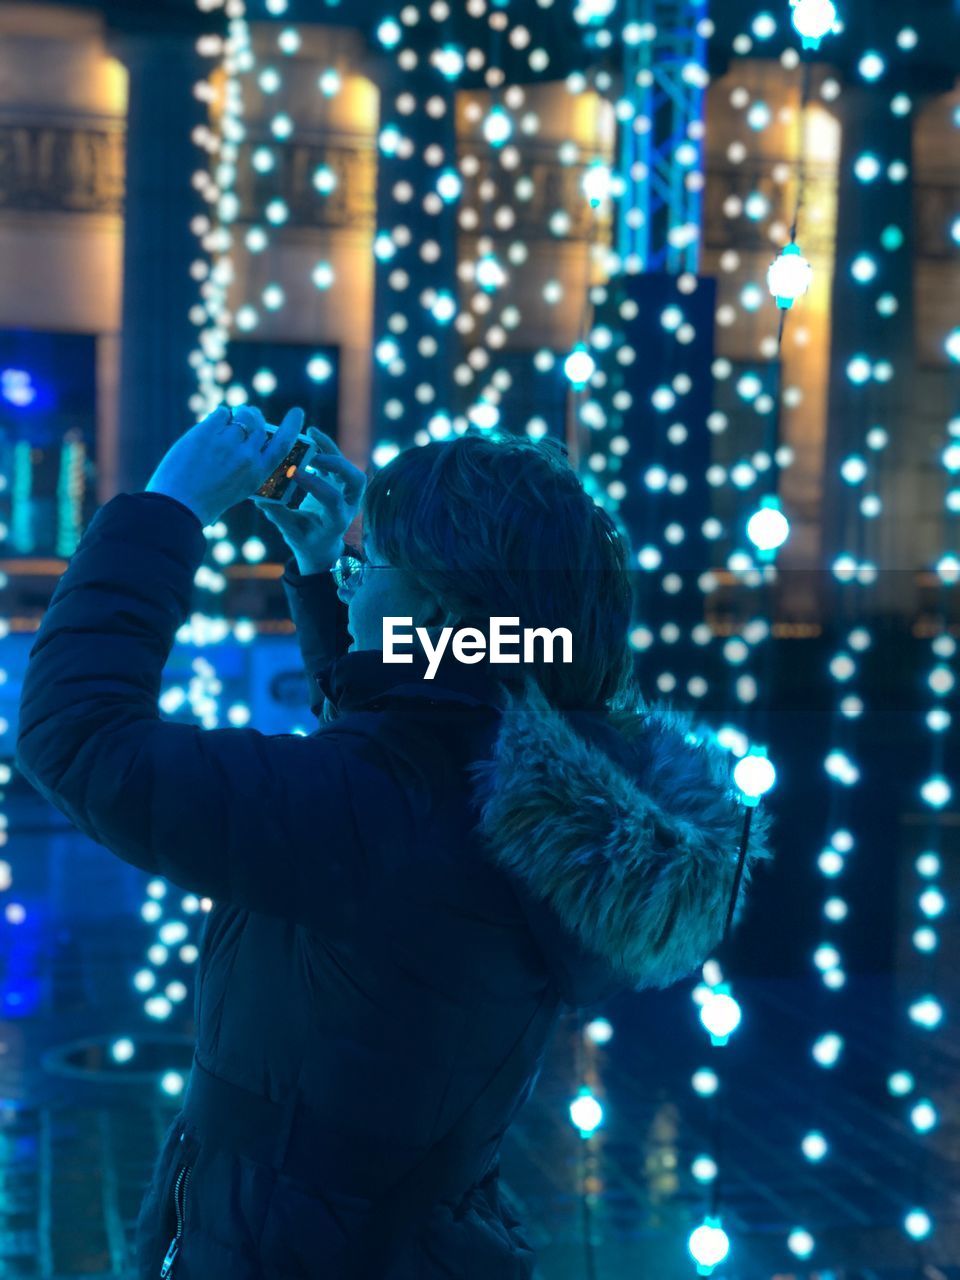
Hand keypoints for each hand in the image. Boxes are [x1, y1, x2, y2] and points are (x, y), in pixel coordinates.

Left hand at [145, 404, 304, 527]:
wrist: (178, 505)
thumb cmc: (207, 500)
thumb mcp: (239, 487)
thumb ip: (248, 463)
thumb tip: (249, 433)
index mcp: (258, 473)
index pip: (283, 443)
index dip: (292, 426)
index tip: (297, 412)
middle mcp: (247, 457)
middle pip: (257, 425)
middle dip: (252, 417)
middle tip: (244, 416)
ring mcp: (227, 443)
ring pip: (240, 416)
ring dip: (233, 417)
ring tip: (220, 427)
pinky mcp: (207, 432)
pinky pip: (220, 413)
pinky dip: (216, 418)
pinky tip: (207, 429)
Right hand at [253, 427, 366, 573]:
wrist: (321, 544)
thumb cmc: (305, 540)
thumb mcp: (291, 533)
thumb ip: (279, 516)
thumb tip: (261, 499)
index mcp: (337, 521)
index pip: (333, 499)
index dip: (315, 485)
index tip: (293, 473)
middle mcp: (349, 504)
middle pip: (356, 481)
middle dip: (337, 465)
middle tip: (313, 457)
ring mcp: (348, 492)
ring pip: (348, 468)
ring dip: (331, 451)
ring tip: (310, 435)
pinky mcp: (341, 481)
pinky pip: (338, 460)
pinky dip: (326, 446)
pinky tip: (312, 433)